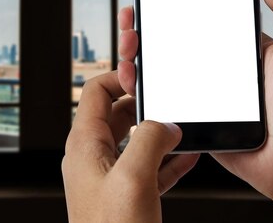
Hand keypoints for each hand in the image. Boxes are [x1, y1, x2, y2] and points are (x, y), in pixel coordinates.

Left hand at [62, 71, 199, 222]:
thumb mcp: (133, 179)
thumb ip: (149, 140)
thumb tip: (166, 124)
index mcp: (85, 145)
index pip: (95, 92)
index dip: (120, 78)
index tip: (146, 76)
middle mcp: (92, 157)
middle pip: (117, 114)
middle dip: (145, 106)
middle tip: (170, 101)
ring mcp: (107, 178)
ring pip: (135, 141)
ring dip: (159, 133)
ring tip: (184, 129)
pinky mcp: (124, 196)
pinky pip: (146, 167)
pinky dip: (165, 159)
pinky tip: (188, 158)